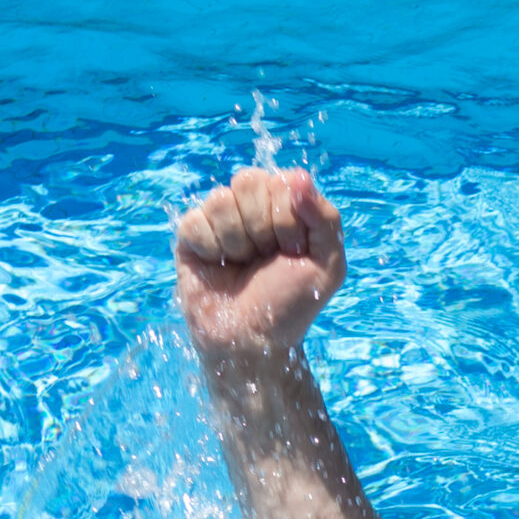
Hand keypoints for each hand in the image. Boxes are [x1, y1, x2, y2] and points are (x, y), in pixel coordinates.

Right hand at [173, 166, 345, 356]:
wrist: (253, 340)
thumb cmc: (291, 305)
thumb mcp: (327, 268)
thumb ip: (326, 220)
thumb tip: (299, 177)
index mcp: (286, 208)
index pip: (283, 181)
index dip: (288, 218)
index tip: (294, 251)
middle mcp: (252, 206)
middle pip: (249, 181)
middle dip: (263, 228)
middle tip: (267, 258)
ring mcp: (220, 218)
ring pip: (221, 200)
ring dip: (238, 242)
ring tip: (243, 265)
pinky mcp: (191, 233)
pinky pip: (195, 220)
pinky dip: (211, 249)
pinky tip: (218, 266)